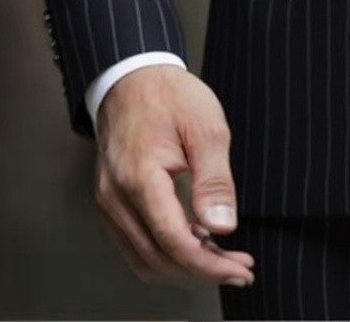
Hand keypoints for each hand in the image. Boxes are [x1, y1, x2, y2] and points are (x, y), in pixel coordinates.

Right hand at [94, 65, 254, 289]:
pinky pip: (134, 245)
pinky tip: (194, 244)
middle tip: (239, 268)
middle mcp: (116, 198)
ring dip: (183, 268)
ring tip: (221, 260)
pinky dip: (164, 254)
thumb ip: (214, 180)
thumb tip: (222, 227)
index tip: (240, 268)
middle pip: (157, 259)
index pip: (174, 242)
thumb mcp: (206, 127)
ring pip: (143, 259)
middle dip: (202, 272)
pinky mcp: (111, 202)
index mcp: (140, 178)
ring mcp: (109, 202)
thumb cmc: (169, 95)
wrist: (132, 77)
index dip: (209, 264)